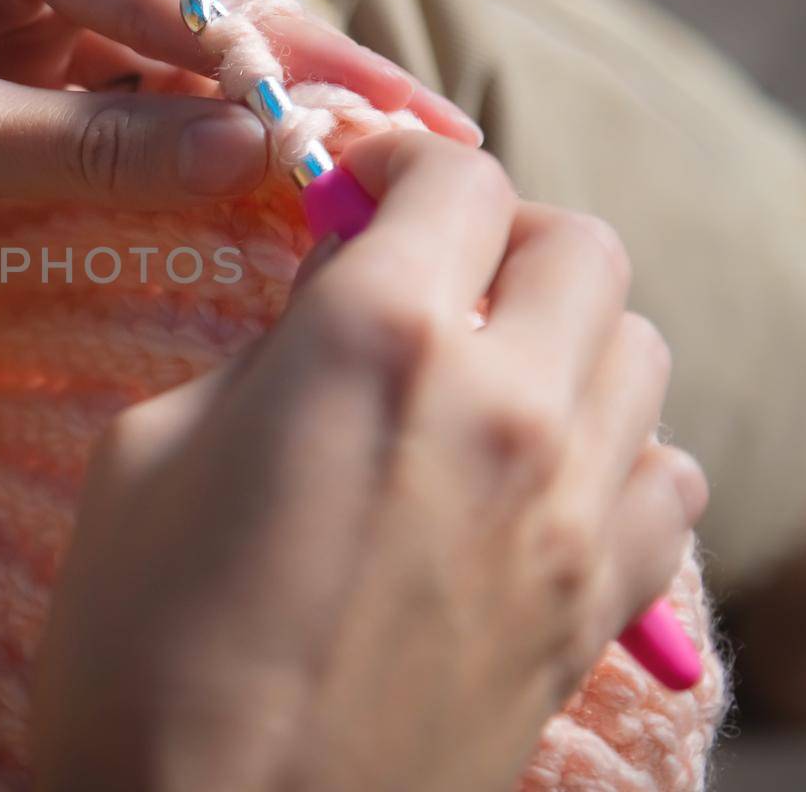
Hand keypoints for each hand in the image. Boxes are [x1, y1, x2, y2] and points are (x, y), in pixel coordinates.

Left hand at [0, 0, 477, 336]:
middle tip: (438, 143)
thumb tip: (262, 155)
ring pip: (177, 76)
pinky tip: (284, 193)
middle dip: (304, 84)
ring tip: (391, 176)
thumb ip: (93, 153)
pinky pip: (132, 125)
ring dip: (268, 128)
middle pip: (194, 16)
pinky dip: (201, 163)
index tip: (371, 135)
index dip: (270, 68)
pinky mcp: (18, 97)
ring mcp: (24, 25)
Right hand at [32, 132, 706, 790]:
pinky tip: (535, 473)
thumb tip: (334, 295)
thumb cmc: (137, 647)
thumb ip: (265, 348)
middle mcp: (501, 408)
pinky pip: (668, 478)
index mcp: (373, 343)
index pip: (455, 179)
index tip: (356, 185)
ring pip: (639, 350)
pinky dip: (617, 446)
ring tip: (480, 367)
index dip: (399, 160)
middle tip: (421, 269)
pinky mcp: (595, 612)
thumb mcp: (149, 448)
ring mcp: (568, 517)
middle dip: (499, 233)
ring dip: (564, 330)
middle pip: (580, 246)